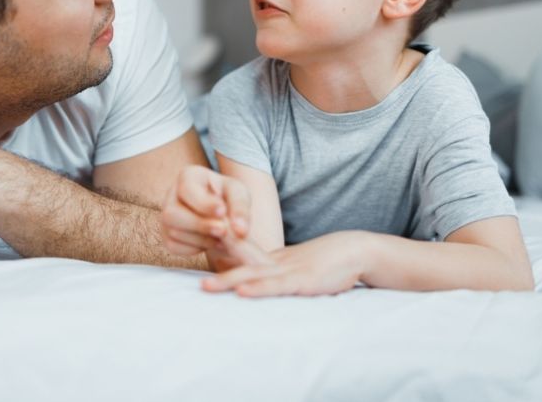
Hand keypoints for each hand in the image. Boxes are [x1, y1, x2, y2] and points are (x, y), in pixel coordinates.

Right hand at [160, 166, 270, 269]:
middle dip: (199, 225)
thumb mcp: (238, 193)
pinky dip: (194, 248)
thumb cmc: (227, 195)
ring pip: (173, 231)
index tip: (222, 211)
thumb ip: (240, 209)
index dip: (203, 203)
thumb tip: (240, 231)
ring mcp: (165, 215)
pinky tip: (211, 242)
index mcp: (188, 176)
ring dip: (200, 239)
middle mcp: (171, 194)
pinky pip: (173, 246)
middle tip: (223, 231)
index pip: (187, 189)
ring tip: (221, 238)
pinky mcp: (166, 234)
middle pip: (172, 213)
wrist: (220, 210)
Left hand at [202, 231, 368, 296]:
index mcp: (271, 258)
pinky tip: (243, 292)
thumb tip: (251, 281)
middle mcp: (275, 262)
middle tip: (185, 270)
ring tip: (206, 286)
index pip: (238, 252)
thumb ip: (273, 271)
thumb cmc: (326, 260)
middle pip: (238, 262)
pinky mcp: (303, 282)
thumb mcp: (294, 265)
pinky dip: (259, 289)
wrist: (356, 250)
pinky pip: (277, 286)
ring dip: (228, 280)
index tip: (190, 249)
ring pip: (252, 275)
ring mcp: (288, 270)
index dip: (214, 251)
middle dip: (211, 266)